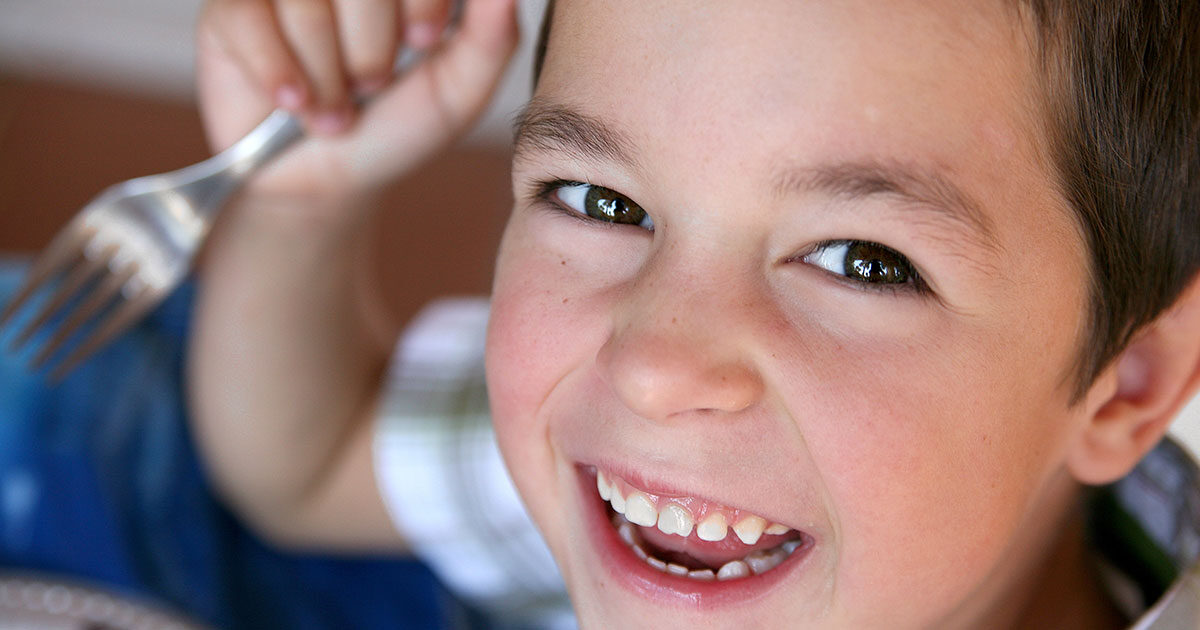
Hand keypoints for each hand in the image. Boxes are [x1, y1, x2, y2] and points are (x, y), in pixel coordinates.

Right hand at [195, 0, 518, 201]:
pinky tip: (294, 102)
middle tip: (372, 84)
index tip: (424, 42)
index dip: (422, 0)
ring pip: (306, 2)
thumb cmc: (394, 128)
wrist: (327, 182)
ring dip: (327, 74)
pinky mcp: (229, 12)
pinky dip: (279, 72)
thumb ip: (490, 39)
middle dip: (373, 45)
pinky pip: (250, 18)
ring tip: (334, 106)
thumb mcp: (457, 93)